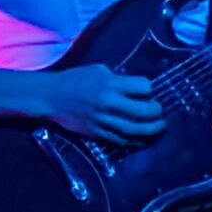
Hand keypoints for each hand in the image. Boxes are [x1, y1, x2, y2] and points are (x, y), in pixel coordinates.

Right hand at [40, 65, 163, 146]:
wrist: (52, 97)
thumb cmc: (76, 79)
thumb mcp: (98, 70)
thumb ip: (118, 79)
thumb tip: (138, 88)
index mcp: (110, 84)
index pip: (143, 87)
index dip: (149, 89)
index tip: (148, 90)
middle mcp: (109, 103)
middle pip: (143, 111)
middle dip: (157, 111)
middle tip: (159, 110)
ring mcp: (103, 120)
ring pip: (135, 130)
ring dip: (152, 129)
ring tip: (159, 126)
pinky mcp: (98, 133)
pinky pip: (122, 140)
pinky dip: (136, 141)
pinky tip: (143, 138)